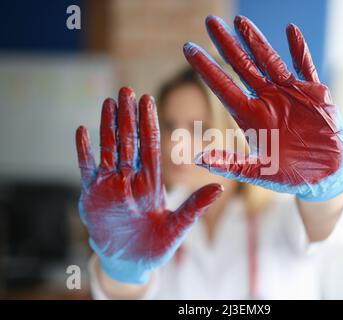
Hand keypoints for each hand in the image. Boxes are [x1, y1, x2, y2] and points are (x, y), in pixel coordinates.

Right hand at [76, 87, 222, 283]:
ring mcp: (111, 184)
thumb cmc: (156, 246)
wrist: (130, 263)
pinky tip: (82, 130)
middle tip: (126, 90)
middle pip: (129, 141)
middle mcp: (131, 178)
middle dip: (128, 116)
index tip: (148, 100)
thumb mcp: (177, 227)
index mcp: (152, 182)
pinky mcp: (92, 194)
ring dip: (107, 125)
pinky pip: (86, 168)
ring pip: (108, 148)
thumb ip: (195, 207)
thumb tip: (220, 188)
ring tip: (108, 101)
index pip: (150, 147)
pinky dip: (84, 151)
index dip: (149, 123)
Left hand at [184, 16, 342, 201]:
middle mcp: (266, 100)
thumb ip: (230, 163)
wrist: (323, 176)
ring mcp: (289, 94)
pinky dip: (299, 51)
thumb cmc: (288, 176)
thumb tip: (198, 158)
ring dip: (256, 41)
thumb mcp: (257, 171)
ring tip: (240, 21)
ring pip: (269, 61)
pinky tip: (290, 31)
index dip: (205, 68)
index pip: (223, 87)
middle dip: (226, 44)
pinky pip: (306, 67)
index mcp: (250, 117)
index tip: (188, 48)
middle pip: (242, 66)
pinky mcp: (313, 94)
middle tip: (210, 22)